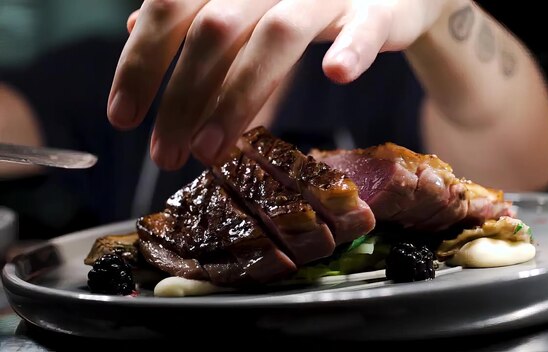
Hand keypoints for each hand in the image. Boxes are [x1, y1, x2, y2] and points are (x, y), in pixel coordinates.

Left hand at [108, 0, 447, 169]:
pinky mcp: (381, 8)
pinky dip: (352, 49)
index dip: (141, 62)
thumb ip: (197, 13)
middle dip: (182, 97)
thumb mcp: (249, 2)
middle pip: (215, 29)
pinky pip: (366, 27)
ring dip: (239, 94)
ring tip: (212, 150)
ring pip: (278, 33)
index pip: (171, 8)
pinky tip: (337, 76)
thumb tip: (134, 27)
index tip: (123, 117)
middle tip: (166, 154)